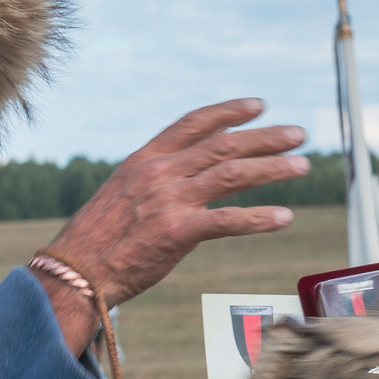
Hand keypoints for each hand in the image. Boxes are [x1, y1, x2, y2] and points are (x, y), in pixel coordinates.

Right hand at [33, 99, 308, 347]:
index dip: (229, 111)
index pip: (193, 123)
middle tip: (299, 134)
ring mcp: (169, 200)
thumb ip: (155, 181)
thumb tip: (185, 175)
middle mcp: (160, 173)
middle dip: (265, 137)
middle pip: (223, 144)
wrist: (76, 272)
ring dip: (272, 168)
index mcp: (145, 159)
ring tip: (303, 166)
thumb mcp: (122, 194)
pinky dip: (259, 217)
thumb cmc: (98, 239)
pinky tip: (285, 216)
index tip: (258, 105)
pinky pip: (228, 220)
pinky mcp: (178, 232)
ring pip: (232, 173)